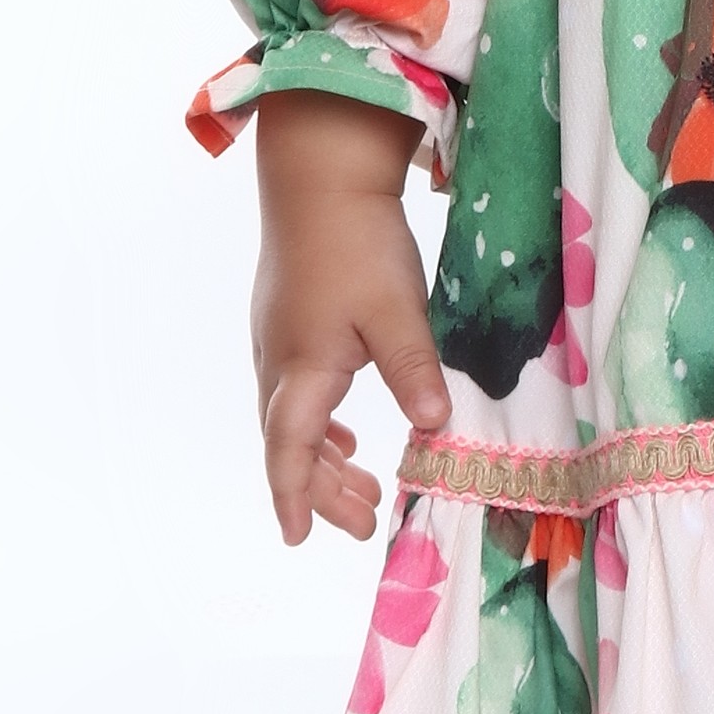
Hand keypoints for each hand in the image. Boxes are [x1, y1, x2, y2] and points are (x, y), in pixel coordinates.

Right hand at [251, 90, 451, 542]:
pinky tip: (343, 437)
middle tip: (366, 521)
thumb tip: (436, 428)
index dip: (296, 497)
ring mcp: (278, 340)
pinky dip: (318, 425)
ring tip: (363, 489)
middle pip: (290, 444)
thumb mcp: (396, 309)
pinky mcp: (287, 321)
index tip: (300, 537)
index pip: (289, 451)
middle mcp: (278, 361)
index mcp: (301, 368)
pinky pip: (296, 393)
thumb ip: (414, 371)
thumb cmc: (356, 241)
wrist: (318, 175)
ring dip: (324, 459)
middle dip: (323, 489)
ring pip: (293, 420)